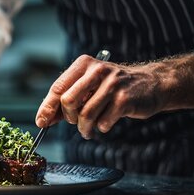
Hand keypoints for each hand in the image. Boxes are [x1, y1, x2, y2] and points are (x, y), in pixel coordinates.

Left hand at [35, 54, 167, 138]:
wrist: (151, 84)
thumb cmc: (113, 87)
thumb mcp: (89, 85)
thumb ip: (68, 98)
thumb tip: (45, 118)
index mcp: (83, 64)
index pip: (58, 88)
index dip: (47, 107)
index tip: (41, 122)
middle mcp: (97, 70)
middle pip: (68, 101)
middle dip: (69, 118)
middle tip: (74, 123)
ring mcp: (112, 84)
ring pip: (85, 114)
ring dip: (84, 128)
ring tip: (88, 130)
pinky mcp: (125, 99)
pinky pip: (103, 122)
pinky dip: (101, 127)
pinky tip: (106, 122)